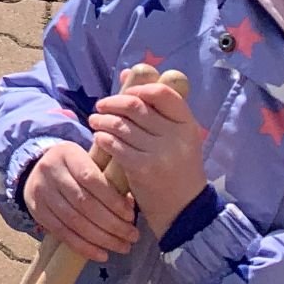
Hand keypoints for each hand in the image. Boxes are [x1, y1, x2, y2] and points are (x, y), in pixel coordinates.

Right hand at [23, 143, 138, 263]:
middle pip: (84, 203)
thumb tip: (130, 205)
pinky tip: (102, 255)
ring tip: (122, 247)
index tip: (131, 216)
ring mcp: (41, 191)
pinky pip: (62, 233)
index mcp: (67, 154)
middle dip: (112, 224)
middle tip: (132, 236)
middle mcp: (50, 170)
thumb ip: (108, 177)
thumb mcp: (89, 160)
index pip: (91, 178)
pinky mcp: (37, 211)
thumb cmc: (75, 166)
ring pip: (74, 221)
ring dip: (101, 239)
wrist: (39, 169)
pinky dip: (84, 247)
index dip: (112, 200)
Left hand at [91, 73, 206, 231]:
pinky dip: (103, 138)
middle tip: (100, 106)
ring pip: (121, 125)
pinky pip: (115, 145)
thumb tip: (127, 73)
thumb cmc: (176, 169)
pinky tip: (99, 139)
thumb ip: (154, 107)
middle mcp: (177, 137)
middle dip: (112, 103)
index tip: (126, 94)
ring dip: (102, 120)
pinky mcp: (144, 169)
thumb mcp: (175, 138)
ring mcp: (161, 154)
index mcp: (187, 125)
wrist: (184, 211)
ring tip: (95, 121)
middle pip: (136, 107)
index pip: (163, 94)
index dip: (140, 89)